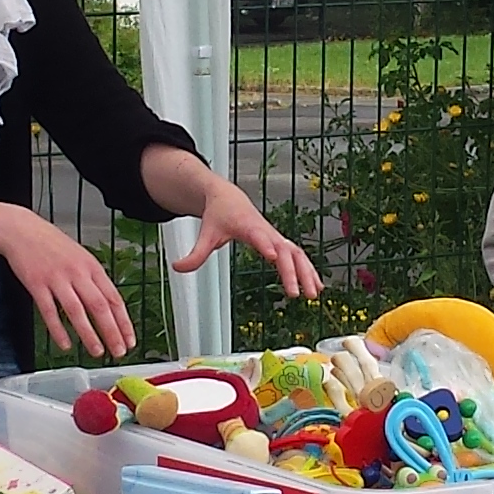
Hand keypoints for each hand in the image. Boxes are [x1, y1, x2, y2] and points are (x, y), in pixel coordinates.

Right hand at [0, 210, 139, 358]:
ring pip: (77, 311)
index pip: (114, 298)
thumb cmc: (52, 245)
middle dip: (112, 332)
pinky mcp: (37, 284)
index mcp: (92, 267)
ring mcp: (57, 279)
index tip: (129, 340)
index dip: (124, 322)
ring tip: (97, 351)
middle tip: (119, 351)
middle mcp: (77, 273)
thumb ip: (94, 280)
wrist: (22, 231)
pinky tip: (65, 344)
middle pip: (100, 306)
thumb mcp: (81, 257)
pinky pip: (49, 311)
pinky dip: (58, 330)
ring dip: (89, 334)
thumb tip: (109, 305)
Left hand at [173, 179, 324, 301]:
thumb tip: (176, 268)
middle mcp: (267, 232)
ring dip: (307, 273)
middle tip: (295, 294)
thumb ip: (195, 254)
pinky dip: (309, 271)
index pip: (259, 236)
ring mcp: (276, 237)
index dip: (266, 245)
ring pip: (297, 254)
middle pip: (285, 250)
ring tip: (313, 295)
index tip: (273, 256)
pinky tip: (317, 287)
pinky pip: (299, 257)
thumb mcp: (206, 234)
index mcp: (248, 227)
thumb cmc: (218, 216)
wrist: (229, 198)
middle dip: (292, 271)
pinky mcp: (281, 243)